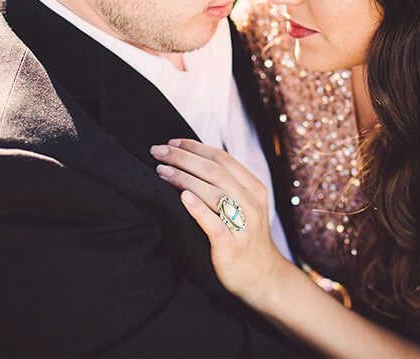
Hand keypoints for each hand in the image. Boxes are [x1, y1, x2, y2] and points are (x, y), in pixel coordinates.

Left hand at [151, 139, 297, 302]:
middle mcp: (251, 203)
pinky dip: (198, 208)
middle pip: (214, 171)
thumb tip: (190, 160)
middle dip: (183, 158)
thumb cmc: (245, 237)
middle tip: (156, 152)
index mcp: (253, 188)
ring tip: (161, 171)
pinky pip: (214, 224)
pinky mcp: (231, 246)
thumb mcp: (244, 205)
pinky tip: (182, 197)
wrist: (262, 277)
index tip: (171, 143)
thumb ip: (226, 184)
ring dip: (183, 178)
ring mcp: (243, 225)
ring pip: (213, 193)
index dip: (194, 147)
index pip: (222, 158)